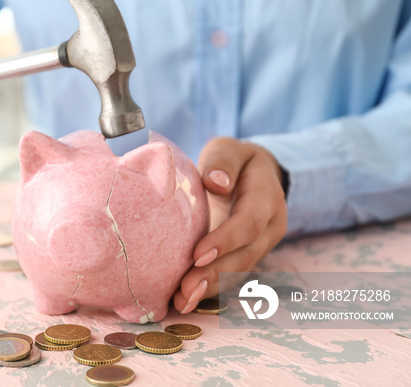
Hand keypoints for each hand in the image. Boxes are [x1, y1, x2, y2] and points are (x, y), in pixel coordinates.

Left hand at [173, 137, 287, 312]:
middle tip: (184, 289)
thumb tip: (216, 182)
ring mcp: (261, 246)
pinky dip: (209, 290)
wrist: (255, 174)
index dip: (226, 240)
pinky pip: (231, 277)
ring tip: (182, 302)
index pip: (249, 222)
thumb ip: (223, 162)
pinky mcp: (247, 257)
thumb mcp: (229, 150)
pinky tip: (185, 301)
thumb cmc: (235, 161)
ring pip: (239, 272)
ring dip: (210, 289)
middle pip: (245, 255)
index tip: (197, 255)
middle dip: (214, 274)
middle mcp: (270, 227)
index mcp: (267, 197)